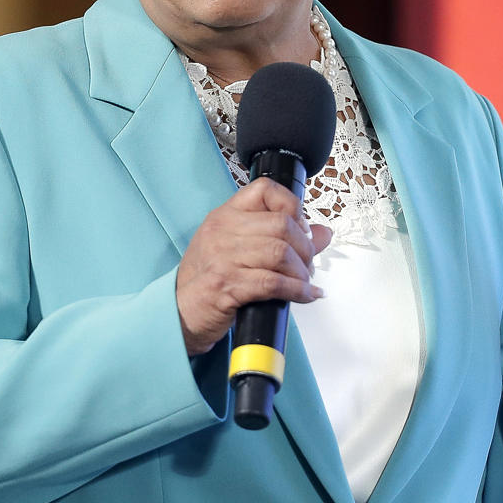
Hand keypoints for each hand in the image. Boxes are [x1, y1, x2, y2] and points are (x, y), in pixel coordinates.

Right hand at [176, 177, 332, 355]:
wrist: (179, 312)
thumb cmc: (207, 280)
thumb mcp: (237, 249)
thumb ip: (279, 237)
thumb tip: (323, 233)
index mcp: (224, 216)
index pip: (265, 190)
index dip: (292, 207)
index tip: (302, 229)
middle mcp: (222, 231)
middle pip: (281, 225)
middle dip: (305, 247)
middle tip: (307, 264)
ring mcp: (224, 258)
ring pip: (280, 253)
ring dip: (302, 272)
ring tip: (304, 282)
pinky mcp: (228, 286)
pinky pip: (274, 283)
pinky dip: (297, 291)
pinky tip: (304, 296)